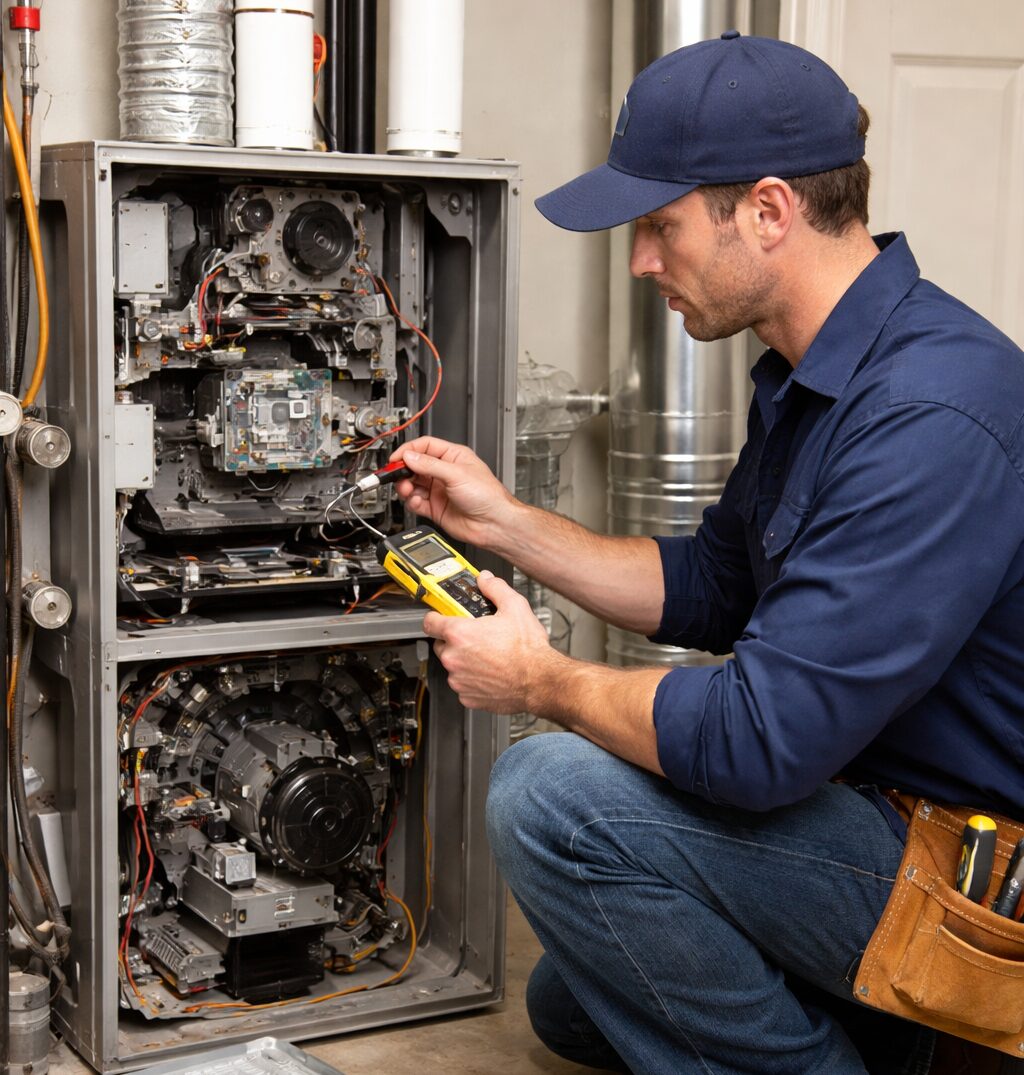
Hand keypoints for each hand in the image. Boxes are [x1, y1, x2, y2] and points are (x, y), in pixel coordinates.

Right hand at [390, 437, 518, 549]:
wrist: (494, 524)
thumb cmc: (488, 496)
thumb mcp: (456, 474)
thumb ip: (430, 465)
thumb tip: (409, 456)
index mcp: (452, 457)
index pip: (424, 447)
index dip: (408, 451)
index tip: (396, 458)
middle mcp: (444, 473)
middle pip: (414, 466)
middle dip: (403, 470)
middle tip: (395, 475)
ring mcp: (439, 491)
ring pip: (412, 484)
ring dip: (405, 487)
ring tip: (406, 490)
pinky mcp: (435, 508)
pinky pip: (415, 502)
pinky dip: (411, 501)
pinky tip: (416, 501)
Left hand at [423, 571, 557, 712]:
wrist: (540, 680)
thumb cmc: (528, 650)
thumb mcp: (515, 607)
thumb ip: (495, 589)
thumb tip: (486, 579)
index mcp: (460, 634)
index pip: (430, 622)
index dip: (436, 617)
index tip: (442, 617)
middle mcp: (454, 658)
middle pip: (441, 645)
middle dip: (455, 641)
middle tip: (477, 638)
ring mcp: (459, 679)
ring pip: (453, 666)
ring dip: (464, 661)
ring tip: (488, 656)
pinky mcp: (467, 697)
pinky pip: (463, 684)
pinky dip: (472, 679)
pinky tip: (490, 673)